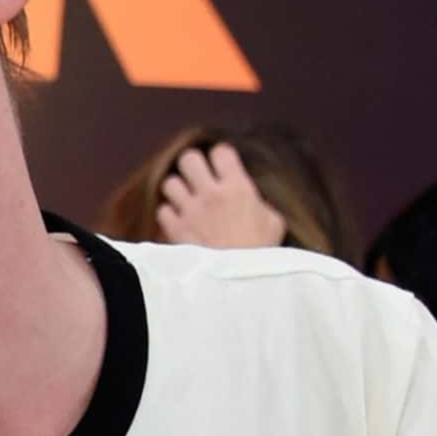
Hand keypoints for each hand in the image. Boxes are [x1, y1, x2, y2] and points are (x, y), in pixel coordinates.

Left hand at [156, 143, 287, 248]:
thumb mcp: (273, 222)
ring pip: (170, 183)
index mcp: (238, 188)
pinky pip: (163, 210)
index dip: (221, 157)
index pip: (221, 152)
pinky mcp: (175, 229)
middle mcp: (210, 194)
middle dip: (194, 166)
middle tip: (200, 178)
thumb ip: (258, 202)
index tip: (223, 166)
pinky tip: (181, 222)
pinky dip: (170, 215)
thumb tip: (249, 197)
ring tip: (189, 201)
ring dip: (179, 191)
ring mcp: (190, 211)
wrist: (241, 284)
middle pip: (188, 159)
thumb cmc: (263, 253)